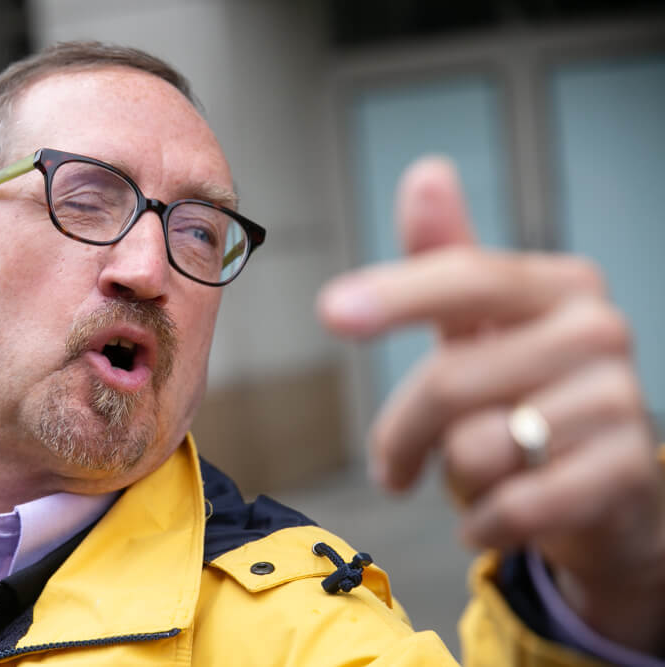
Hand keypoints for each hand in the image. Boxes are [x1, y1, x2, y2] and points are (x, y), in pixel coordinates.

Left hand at [316, 157, 664, 652]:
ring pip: (476, 448)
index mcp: (559, 285)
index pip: (465, 279)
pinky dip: (483, 523)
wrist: (609, 490)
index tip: (333, 313)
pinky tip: (491, 518)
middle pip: (450, 381)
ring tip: (482, 473)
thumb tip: (427, 172)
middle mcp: (599, 331)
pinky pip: (513, 506)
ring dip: (454, 478)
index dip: (395, 295)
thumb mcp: (483, 326)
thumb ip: (446, 258)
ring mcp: (620, 403)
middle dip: (402, 434)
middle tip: (394, 462)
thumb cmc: (528, 396)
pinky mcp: (626, 475)